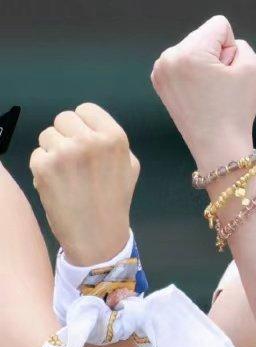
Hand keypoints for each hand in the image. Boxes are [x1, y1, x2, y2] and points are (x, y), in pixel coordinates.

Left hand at [30, 104, 139, 263]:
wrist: (98, 236)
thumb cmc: (114, 200)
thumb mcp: (129, 166)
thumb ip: (111, 141)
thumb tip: (90, 126)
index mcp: (115, 137)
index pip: (86, 109)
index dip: (82, 126)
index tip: (84, 142)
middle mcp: (90, 141)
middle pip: (63, 118)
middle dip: (66, 136)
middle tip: (74, 160)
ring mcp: (65, 153)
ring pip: (47, 135)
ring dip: (53, 152)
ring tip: (67, 175)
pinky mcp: (44, 167)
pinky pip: (36, 155)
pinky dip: (43, 169)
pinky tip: (57, 186)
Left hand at [150, 14, 255, 171]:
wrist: (217, 147)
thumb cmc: (236, 109)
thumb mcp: (252, 68)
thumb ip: (241, 45)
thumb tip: (222, 46)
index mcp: (190, 52)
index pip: (219, 25)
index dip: (232, 47)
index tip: (229, 73)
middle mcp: (169, 56)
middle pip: (204, 36)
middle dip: (217, 55)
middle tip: (219, 86)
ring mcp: (160, 69)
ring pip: (193, 48)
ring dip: (205, 64)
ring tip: (209, 91)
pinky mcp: (159, 81)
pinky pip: (183, 62)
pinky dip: (193, 74)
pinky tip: (198, 94)